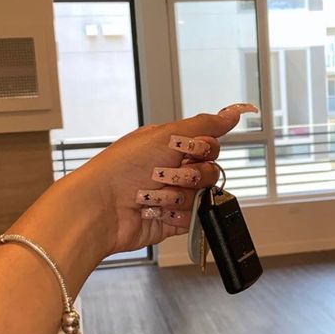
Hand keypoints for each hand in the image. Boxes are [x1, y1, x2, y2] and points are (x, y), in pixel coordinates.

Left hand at [60, 104, 257, 256]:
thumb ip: (205, 124)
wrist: (102, 207)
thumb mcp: (167, 135)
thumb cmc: (123, 167)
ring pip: (202, 196)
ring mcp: (173, 196)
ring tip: (153, 194)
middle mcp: (172, 169)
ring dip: (178, 195)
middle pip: (210, 171)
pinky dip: (176, 215)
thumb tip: (232, 113)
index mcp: (170, 145)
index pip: (209, 145)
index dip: (203, 149)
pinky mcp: (172, 220)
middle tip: (166, 173)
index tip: (186, 150)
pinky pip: (193, 219)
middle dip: (190, 174)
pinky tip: (155, 210)